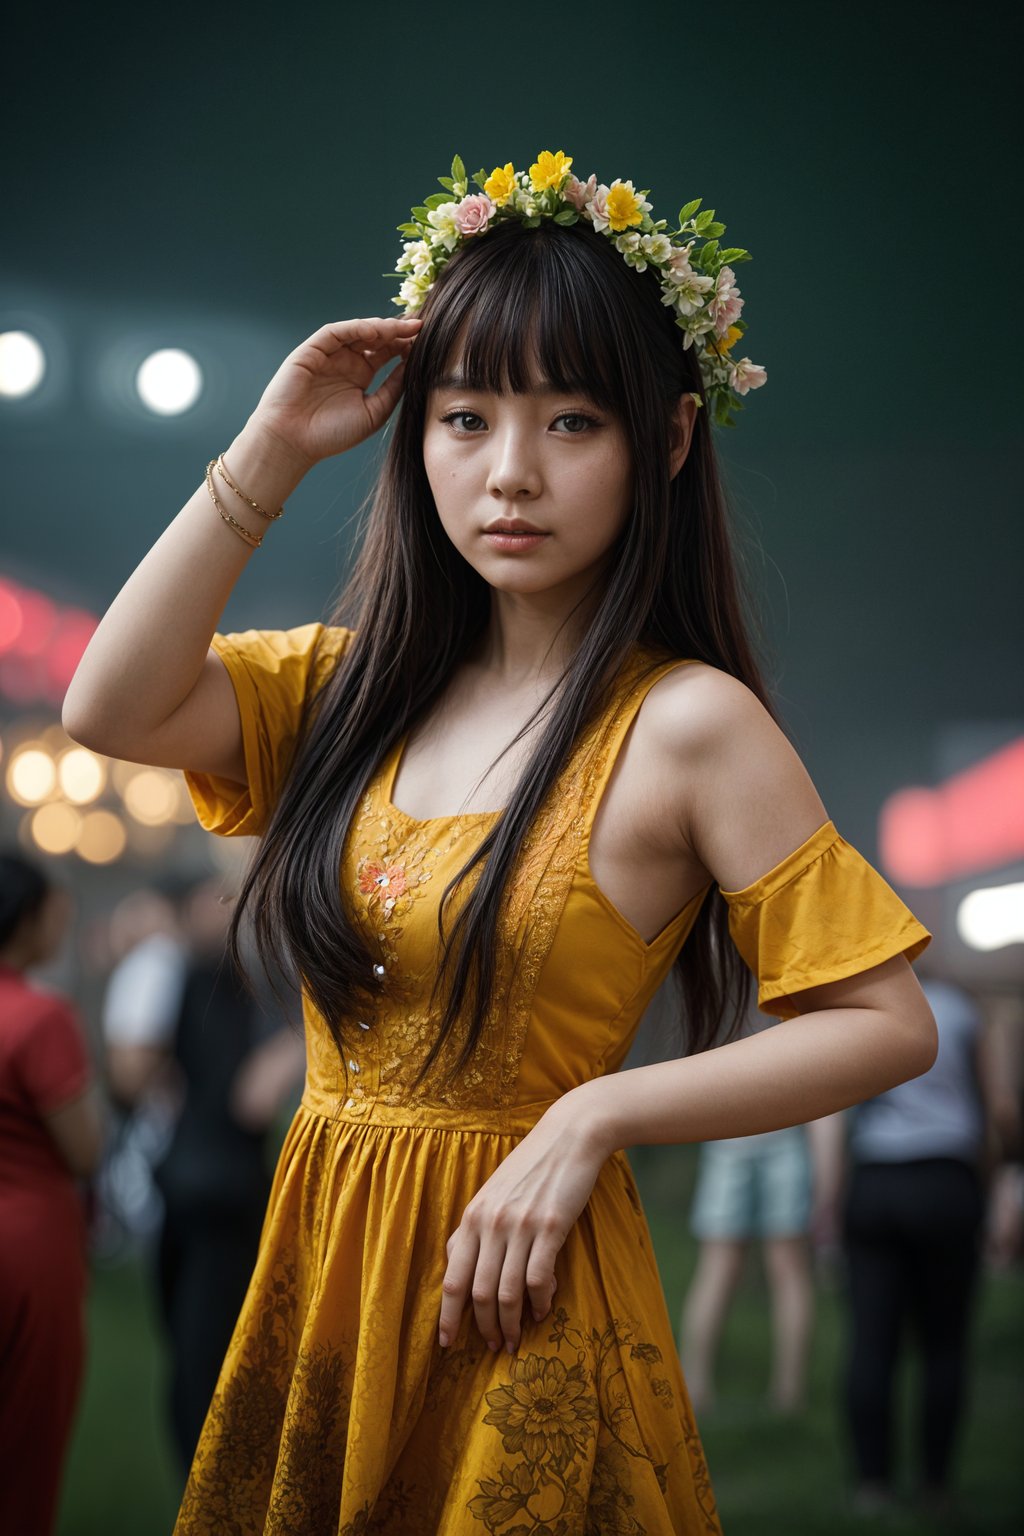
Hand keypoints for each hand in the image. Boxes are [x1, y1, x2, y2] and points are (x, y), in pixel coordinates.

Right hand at [247, 315, 422, 467]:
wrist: (294, 442)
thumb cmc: (332, 434)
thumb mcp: (374, 412)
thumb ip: (393, 388)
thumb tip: (414, 365)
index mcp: (360, 375)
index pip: (388, 351)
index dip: (407, 344)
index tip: (428, 341)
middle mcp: (346, 361)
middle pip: (377, 337)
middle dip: (398, 330)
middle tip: (421, 326)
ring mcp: (329, 354)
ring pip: (358, 331)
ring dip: (381, 326)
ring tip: (403, 327)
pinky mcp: (312, 350)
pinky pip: (336, 332)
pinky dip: (356, 328)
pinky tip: (375, 331)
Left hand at [438, 1094, 609, 1354]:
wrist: (569, 1136)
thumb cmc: (531, 1166)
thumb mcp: (492, 1193)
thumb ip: (474, 1227)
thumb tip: (454, 1260)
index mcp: (472, 1217)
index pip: (452, 1278)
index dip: (448, 1316)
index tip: (447, 1343)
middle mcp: (490, 1224)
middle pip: (477, 1292)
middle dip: (484, 1328)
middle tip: (495, 1347)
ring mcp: (520, 1226)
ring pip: (506, 1292)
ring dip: (511, 1324)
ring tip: (517, 1341)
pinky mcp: (551, 1227)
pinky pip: (539, 1279)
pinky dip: (540, 1302)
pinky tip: (543, 1312)